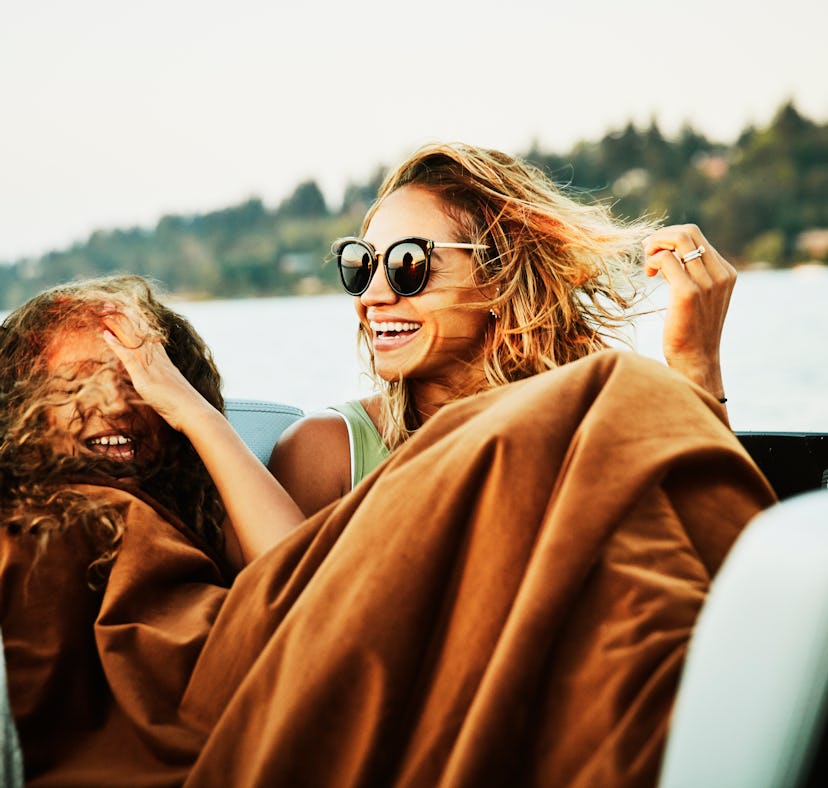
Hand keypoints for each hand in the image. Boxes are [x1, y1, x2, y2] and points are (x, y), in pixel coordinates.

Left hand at [102, 309, 210, 432]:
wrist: (194, 413)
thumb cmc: (186, 407)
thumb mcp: (174, 390)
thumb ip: (165, 381)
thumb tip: (159, 382)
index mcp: (165, 362)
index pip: (148, 336)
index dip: (135, 322)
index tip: (124, 309)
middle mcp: (159, 360)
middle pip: (140, 333)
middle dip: (124, 316)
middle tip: (108, 302)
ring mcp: (152, 367)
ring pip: (134, 340)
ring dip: (117, 324)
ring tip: (104, 310)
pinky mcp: (145, 379)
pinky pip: (129, 358)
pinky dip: (116, 345)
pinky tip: (105, 334)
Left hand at [642, 224, 735, 399]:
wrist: (696, 361)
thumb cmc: (691, 332)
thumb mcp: (698, 298)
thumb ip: (691, 275)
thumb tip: (668, 253)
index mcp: (725, 273)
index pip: (696, 237)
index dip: (670, 238)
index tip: (654, 251)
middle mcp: (720, 274)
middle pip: (688, 232)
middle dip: (661, 236)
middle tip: (646, 252)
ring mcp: (706, 283)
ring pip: (678, 240)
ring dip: (654, 246)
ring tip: (647, 266)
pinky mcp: (688, 292)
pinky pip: (666, 259)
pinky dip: (652, 261)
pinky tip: (649, 276)